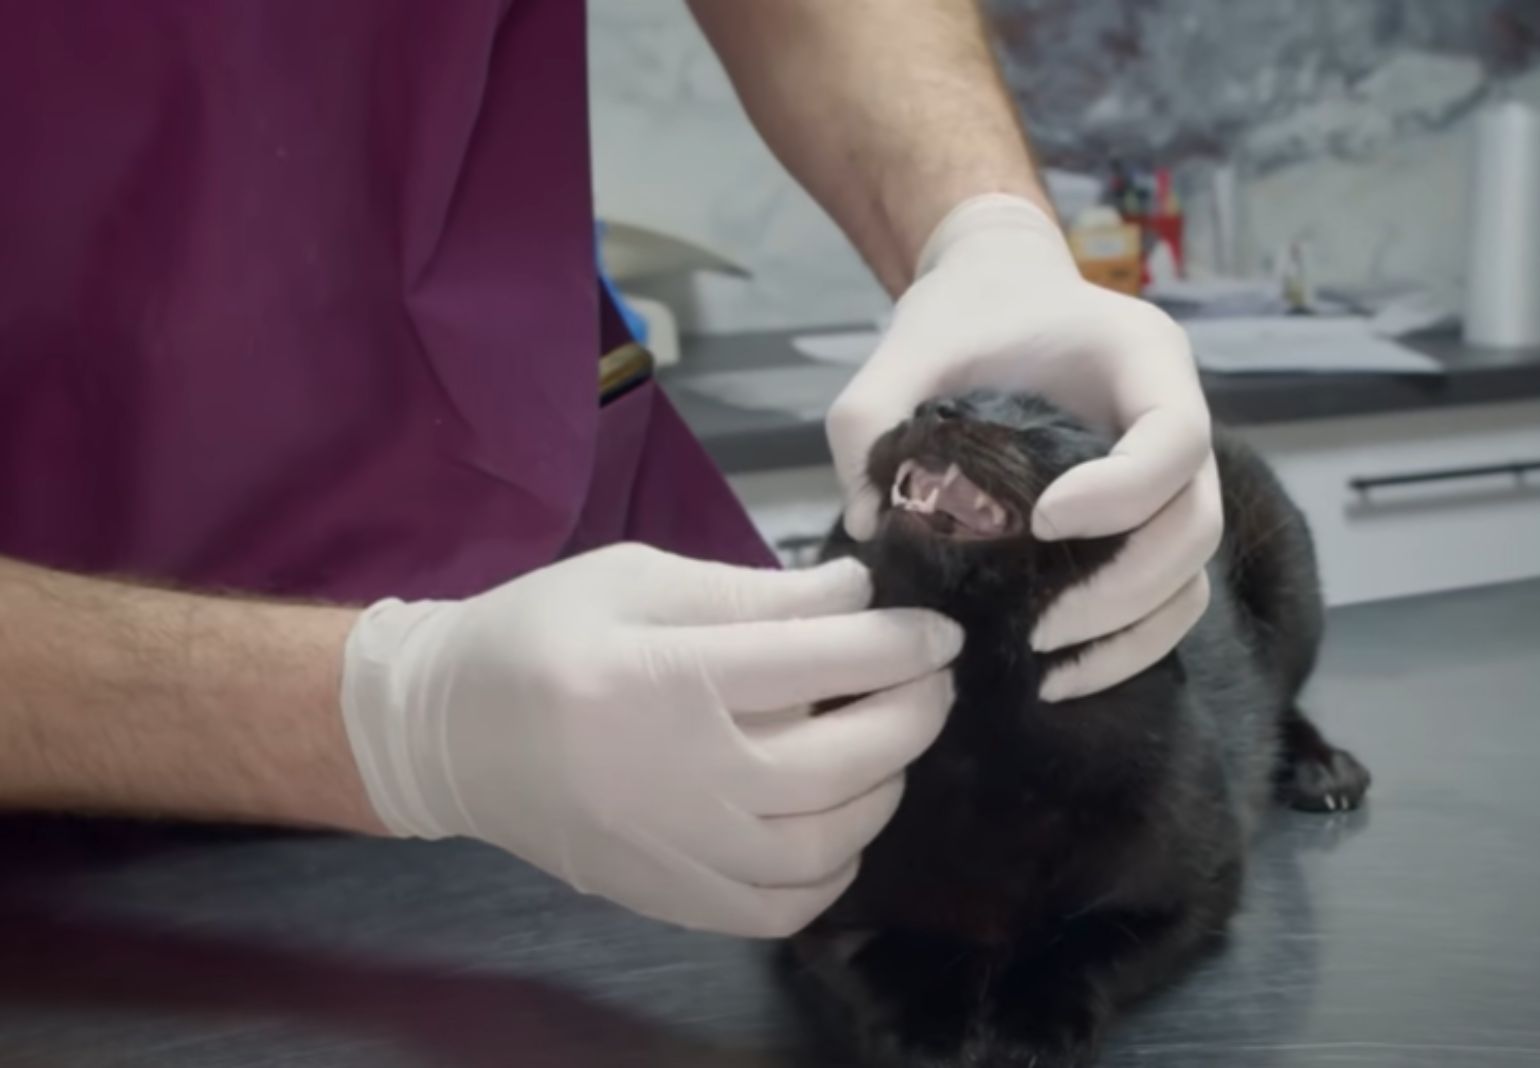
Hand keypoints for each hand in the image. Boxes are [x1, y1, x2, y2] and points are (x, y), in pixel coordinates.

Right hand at [339, 545, 960, 937]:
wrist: (445, 733)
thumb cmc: (541, 634)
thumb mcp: (637, 578)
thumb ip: (751, 591)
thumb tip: (858, 596)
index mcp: (668, 680)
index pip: (822, 661)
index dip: (900, 642)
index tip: (939, 631)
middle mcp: (683, 778)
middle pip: (843, 762)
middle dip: (913, 714)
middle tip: (932, 679)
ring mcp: (677, 852)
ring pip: (826, 846)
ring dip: (883, 790)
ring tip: (888, 743)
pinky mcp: (667, 896)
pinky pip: (781, 908)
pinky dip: (833, 871)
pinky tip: (839, 822)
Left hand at [827, 194, 1220, 701]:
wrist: (994, 296)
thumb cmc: (962, 316)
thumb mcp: (903, 350)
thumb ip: (871, 421)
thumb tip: (872, 528)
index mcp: (1144, 358)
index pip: (1176, 436)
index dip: (1121, 494)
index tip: (1042, 523)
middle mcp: (1179, 416)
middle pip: (1199, 521)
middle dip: (1124, 588)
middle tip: (1038, 626)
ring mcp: (1175, 476)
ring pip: (1193, 573)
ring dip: (1130, 632)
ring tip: (1043, 661)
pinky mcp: (1149, 522)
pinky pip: (1169, 597)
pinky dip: (1127, 644)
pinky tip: (1061, 672)